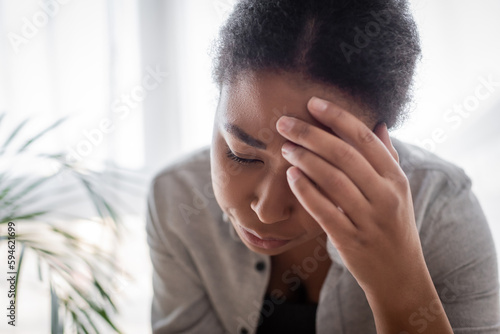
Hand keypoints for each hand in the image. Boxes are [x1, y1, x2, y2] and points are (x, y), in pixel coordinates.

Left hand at [276, 96, 427, 297]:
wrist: (400, 276)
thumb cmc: (394, 228)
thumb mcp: (399, 192)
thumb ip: (388, 158)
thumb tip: (378, 124)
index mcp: (395, 179)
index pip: (365, 139)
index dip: (337, 117)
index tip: (312, 102)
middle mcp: (386, 196)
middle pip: (344, 155)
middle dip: (311, 134)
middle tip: (284, 122)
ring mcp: (369, 220)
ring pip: (333, 180)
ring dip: (305, 160)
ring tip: (285, 148)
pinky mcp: (352, 241)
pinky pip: (325, 211)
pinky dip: (306, 192)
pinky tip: (291, 176)